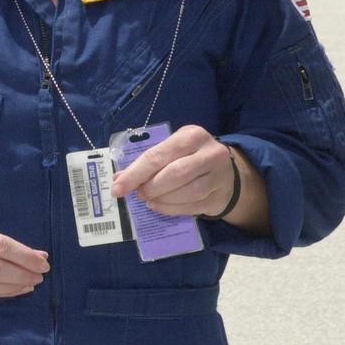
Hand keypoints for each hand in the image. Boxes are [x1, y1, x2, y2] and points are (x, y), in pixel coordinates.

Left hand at [111, 124, 234, 216]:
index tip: (118, 188)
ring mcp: (220, 175)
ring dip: (162, 199)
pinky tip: (160, 206)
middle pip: (175, 173)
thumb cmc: (190, 157)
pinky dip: (172, 208)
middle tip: (138, 194)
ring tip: (149, 200)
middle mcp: (210, 153)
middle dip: (151, 187)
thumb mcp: (171, 151)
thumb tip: (118, 179)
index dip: (135, 173)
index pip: (158, 155)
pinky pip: (194, 206)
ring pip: (188, 192)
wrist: (226, 172)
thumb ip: (147, 162)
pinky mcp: (221, 195)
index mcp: (192, 135)